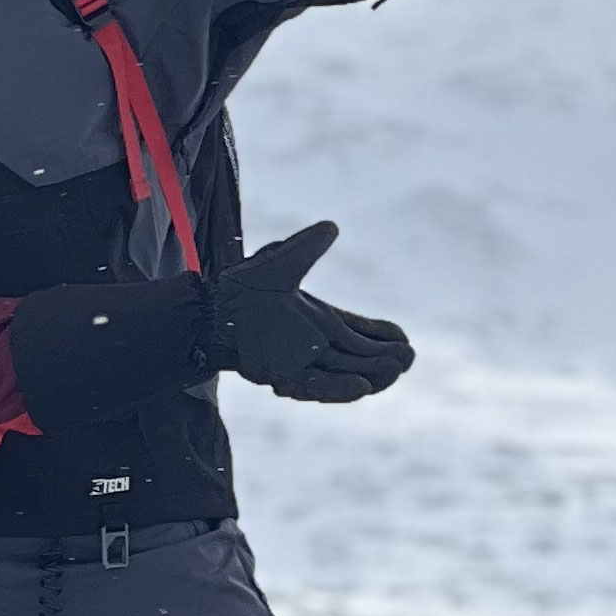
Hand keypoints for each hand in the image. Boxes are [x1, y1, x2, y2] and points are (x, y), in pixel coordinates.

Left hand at [206, 222, 413, 402]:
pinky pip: (317, 388)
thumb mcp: (280, 264)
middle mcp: (317, 346)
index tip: (406, 340)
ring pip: (347, 377)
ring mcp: (302, 363)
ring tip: (394, 370)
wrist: (208, 311)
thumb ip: (307, 248)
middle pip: (364, 359)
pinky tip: (360, 386)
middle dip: (388, 361)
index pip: (364, 334)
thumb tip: (332, 226)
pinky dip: (339, 389)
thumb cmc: (241, 288)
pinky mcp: (283, 376)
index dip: (386, 338)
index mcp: (323, 321)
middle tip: (407, 358)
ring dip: (373, 376)